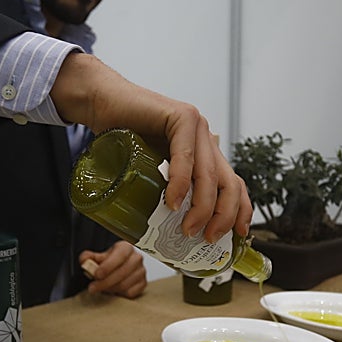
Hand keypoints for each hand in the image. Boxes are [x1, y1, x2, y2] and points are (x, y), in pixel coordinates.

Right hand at [49, 53, 252, 241]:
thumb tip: (175, 233)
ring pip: (210, 174)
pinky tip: (172, 201)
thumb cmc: (122, 139)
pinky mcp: (181, 116)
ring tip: (188, 228)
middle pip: (229, 182)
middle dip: (223, 216)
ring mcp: (196, 125)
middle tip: (207, 238)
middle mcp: (206, 138)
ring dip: (202, 206)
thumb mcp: (153, 172)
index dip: (241, 211)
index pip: (233, 184)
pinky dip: (180, 182)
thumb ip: (169, 191)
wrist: (101, 104)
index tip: (237, 235)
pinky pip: (186, 156)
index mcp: (204, 153)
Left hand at [79, 242, 146, 297]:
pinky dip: (119, 294)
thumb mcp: (97, 257)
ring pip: (125, 284)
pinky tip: (113, 290)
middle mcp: (137, 258)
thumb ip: (88, 257)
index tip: (96, 275)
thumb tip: (85, 260)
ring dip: (110, 289)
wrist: (118, 268)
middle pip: (122, 273)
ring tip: (101, 288)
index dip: (107, 266)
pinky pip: (130, 293)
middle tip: (92, 288)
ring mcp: (141, 271)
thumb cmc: (109, 262)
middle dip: (105, 282)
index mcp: (126, 247)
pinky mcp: (143, 283)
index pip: (119, 256)